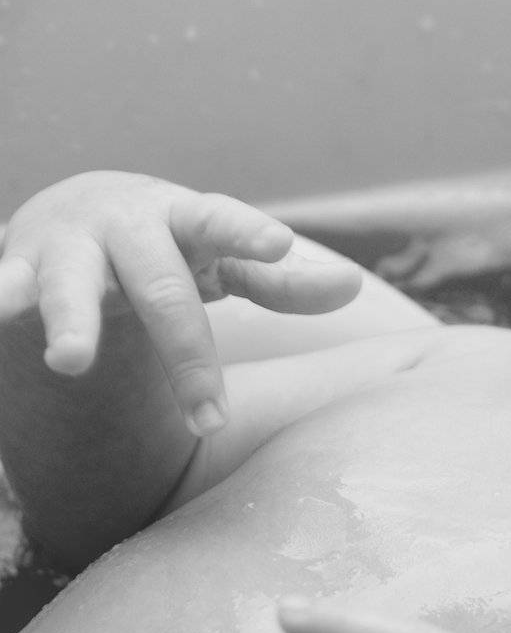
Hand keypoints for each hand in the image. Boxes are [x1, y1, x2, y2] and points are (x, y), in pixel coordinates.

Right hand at [0, 171, 361, 434]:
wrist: (77, 212)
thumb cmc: (171, 245)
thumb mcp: (225, 259)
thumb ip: (283, 280)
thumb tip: (353, 286)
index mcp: (184, 218)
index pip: (221, 221)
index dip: (249, 232)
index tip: (279, 243)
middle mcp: (124, 227)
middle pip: (161, 288)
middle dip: (186, 355)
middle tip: (211, 420)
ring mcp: (67, 248)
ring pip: (69, 285)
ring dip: (70, 321)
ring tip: (69, 363)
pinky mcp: (17, 271)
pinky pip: (3, 289)